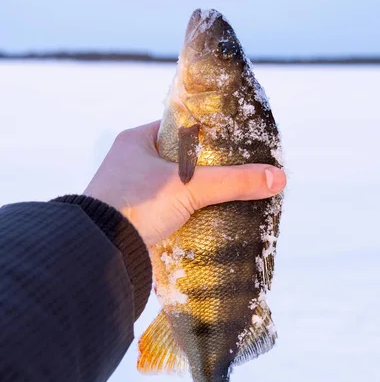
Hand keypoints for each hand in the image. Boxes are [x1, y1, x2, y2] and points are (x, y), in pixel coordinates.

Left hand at [85, 121, 285, 246]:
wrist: (99, 251)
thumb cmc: (137, 205)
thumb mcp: (189, 187)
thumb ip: (233, 181)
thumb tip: (278, 177)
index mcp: (136, 141)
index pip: (180, 129)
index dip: (208, 136)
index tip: (234, 145)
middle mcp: (129, 163)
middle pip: (178, 161)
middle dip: (204, 171)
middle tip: (234, 174)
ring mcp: (129, 192)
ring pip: (172, 188)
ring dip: (194, 196)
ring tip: (226, 198)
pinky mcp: (133, 218)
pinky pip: (165, 211)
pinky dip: (183, 215)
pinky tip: (206, 220)